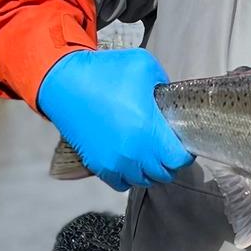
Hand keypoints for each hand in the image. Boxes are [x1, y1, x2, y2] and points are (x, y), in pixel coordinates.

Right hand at [35, 48, 192, 192]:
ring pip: (144, 180)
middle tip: (166, 146)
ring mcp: (115, 162)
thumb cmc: (104, 72)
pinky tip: (130, 161)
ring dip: (149, 170)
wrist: (65, 83)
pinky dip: (129, 176)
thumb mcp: (144, 66)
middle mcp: (133, 152)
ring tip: (148, 153)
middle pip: (164, 173)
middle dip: (169, 161)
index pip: (179, 159)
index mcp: (149, 130)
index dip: (185, 152)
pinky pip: (121, 184)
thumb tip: (169, 101)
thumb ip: (165, 84)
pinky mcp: (98, 165)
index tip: (182, 142)